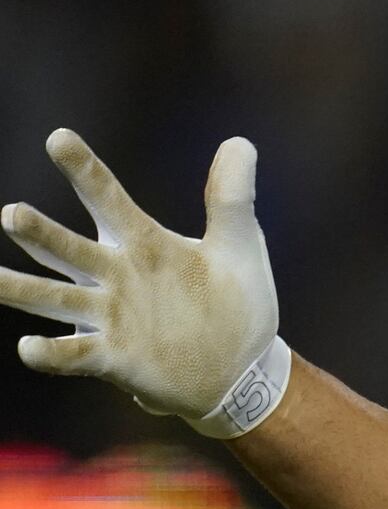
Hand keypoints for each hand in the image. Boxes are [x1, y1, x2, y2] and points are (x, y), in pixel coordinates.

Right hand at [1, 129, 290, 435]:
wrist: (243, 370)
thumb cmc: (235, 304)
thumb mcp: (240, 248)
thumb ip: (231, 200)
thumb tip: (240, 143)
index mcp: (144, 244)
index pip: (107, 199)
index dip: (85, 171)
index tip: (58, 138)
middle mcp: (116, 275)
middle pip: (68, 248)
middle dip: (40, 233)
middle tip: (11, 214)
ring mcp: (111, 316)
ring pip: (55, 298)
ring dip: (23, 288)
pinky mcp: (114, 357)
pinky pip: (74, 353)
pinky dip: (51, 352)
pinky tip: (28, 347)